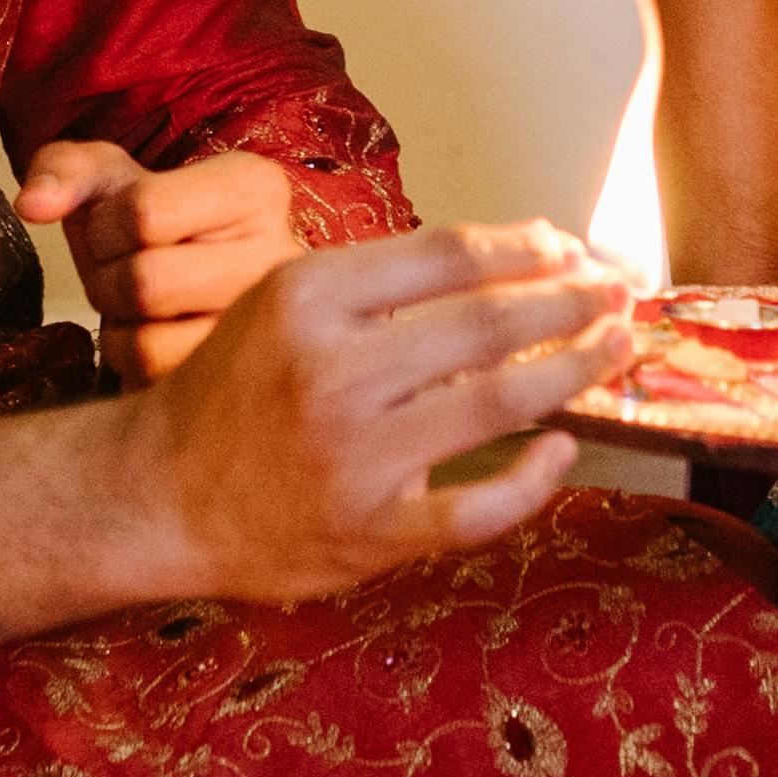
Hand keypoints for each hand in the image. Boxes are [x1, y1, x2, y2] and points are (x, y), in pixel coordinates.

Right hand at [0, 219, 631, 646]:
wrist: (158, 495)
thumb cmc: (231, 392)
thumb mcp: (284, 303)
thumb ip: (380, 283)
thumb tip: (513, 257)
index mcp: (308, 297)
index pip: (452, 254)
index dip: (531, 247)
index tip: (572, 247)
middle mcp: (333, 371)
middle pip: (490, 320)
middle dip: (573, 301)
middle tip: (618, 292)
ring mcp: (356, 455)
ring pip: (500, 402)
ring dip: (576, 368)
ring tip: (616, 347)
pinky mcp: (372, 529)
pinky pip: (479, 506)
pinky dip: (535, 479)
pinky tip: (563, 451)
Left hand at [16, 140, 305, 380]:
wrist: (185, 275)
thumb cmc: (146, 223)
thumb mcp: (107, 178)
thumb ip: (63, 171)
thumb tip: (32, 206)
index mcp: (256, 188)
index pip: (144, 212)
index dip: (104, 228)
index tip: (118, 228)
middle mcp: (282, 257)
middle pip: (146, 282)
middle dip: (108, 281)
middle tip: (123, 273)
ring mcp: (273, 330)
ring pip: (150, 343)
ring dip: (121, 328)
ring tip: (141, 308)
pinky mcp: (247, 382)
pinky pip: (157, 384)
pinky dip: (133, 364)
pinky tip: (155, 338)